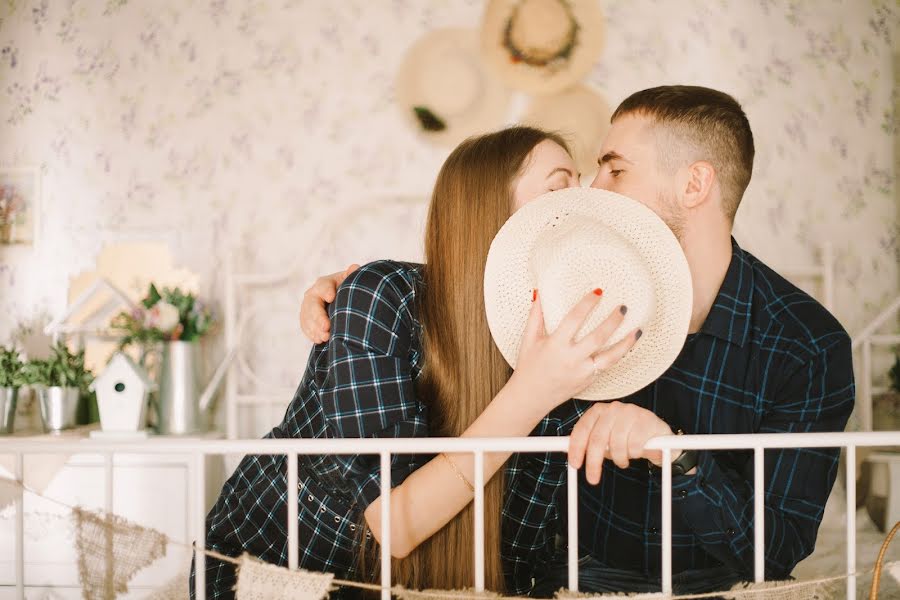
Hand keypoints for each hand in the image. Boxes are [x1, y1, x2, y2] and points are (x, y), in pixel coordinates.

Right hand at [299, 264, 358, 343]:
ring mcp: (307, 307)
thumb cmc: (347, 290)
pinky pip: (306, 327)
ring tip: (326, 337)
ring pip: (307, 318)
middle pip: (312, 305)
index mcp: (324, 283)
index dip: (326, 290)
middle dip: (318, 316)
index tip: (331, 297)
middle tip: (327, 327)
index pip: (323, 286)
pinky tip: (320, 340)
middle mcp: (313, 294)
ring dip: (315, 328)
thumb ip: (351, 276)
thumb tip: (354, 267)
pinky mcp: (306, 319)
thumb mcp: (350, 283)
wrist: (339, 301)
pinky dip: (312, 334)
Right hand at [510, 289, 640, 412]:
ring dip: (626, 343)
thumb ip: (536, 317)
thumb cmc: (529, 368)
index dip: (587, 304)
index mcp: (555, 346)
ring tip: (637, 330)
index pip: (574, 320)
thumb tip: (540, 294)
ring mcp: (582, 372)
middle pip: (598, 337)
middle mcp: (571, 359)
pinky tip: (627, 345)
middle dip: (613, 321)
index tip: (598, 292)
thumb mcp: (528, 340)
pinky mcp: (589, 381)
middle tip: (623, 307)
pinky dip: (619, 355)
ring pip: (611, 357)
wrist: (531, 398)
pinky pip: (608, 366)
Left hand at [568, 401, 672, 484]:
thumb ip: (589, 443)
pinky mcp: (646, 420)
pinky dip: (634, 454)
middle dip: (594, 462)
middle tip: (592, 479)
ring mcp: (630, 412)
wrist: (657, 435)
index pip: (582, 429)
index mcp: (599, 410)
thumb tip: (568, 453)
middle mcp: (613, 408)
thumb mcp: (606, 440)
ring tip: (624, 460)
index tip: (575, 464)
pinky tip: (637, 452)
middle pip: (597, 439)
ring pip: (617, 444)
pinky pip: (635, 446)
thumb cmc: (627, 437)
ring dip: (619, 459)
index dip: (576, 448)